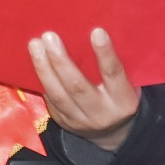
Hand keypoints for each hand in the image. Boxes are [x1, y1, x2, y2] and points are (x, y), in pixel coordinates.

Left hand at [30, 27, 139, 150]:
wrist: (113, 134)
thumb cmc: (121, 97)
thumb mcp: (129, 85)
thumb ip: (116, 66)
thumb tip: (96, 31)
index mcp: (123, 101)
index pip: (114, 75)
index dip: (105, 54)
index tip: (96, 31)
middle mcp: (101, 113)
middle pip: (78, 86)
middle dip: (61, 61)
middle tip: (49, 37)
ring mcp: (80, 121)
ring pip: (58, 95)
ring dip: (44, 68)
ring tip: (35, 46)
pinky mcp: (64, 123)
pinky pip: (50, 101)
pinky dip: (41, 80)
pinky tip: (34, 62)